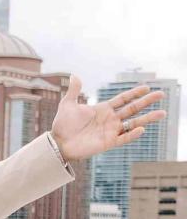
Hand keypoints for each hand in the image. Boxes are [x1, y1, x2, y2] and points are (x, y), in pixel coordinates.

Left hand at [51, 76, 165, 161]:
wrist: (58, 143)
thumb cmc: (62, 125)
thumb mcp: (67, 104)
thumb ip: (74, 90)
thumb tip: (74, 75)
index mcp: (103, 109)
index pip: (123, 99)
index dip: (135, 93)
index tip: (147, 87)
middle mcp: (110, 119)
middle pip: (133, 109)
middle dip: (147, 102)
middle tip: (161, 94)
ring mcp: (110, 131)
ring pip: (133, 123)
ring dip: (147, 118)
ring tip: (162, 113)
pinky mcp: (107, 143)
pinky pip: (123, 138)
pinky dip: (132, 134)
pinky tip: (141, 129)